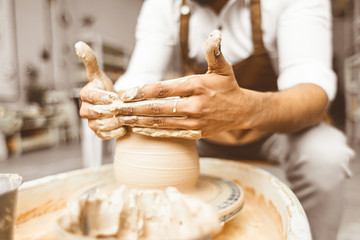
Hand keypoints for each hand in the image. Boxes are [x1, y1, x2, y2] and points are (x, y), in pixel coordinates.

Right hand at [75, 41, 126, 138]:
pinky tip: (124, 128)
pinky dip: (114, 133)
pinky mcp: (97, 132)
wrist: (113, 105)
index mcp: (85, 94)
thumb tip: (79, 44)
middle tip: (123, 108)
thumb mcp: (99, 74)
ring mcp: (90, 122)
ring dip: (114, 122)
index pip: (90, 96)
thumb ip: (90, 61)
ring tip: (126, 118)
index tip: (115, 97)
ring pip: (100, 124)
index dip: (103, 97)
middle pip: (94, 112)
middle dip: (110, 110)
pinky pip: (104, 135)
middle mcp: (84, 109)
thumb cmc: (105, 88)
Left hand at [111, 30, 252, 136]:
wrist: (243, 111)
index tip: (125, 93)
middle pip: (159, 109)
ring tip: (122, 119)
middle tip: (116, 108)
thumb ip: (213, 52)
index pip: (164, 89)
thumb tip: (214, 34)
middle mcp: (196, 105)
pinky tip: (139, 130)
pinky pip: (171, 134)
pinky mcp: (196, 134)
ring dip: (139, 122)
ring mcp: (196, 122)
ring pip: (162, 123)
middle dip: (134, 109)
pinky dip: (153, 133)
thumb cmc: (228, 87)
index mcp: (198, 86)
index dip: (143, 91)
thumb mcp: (222, 68)